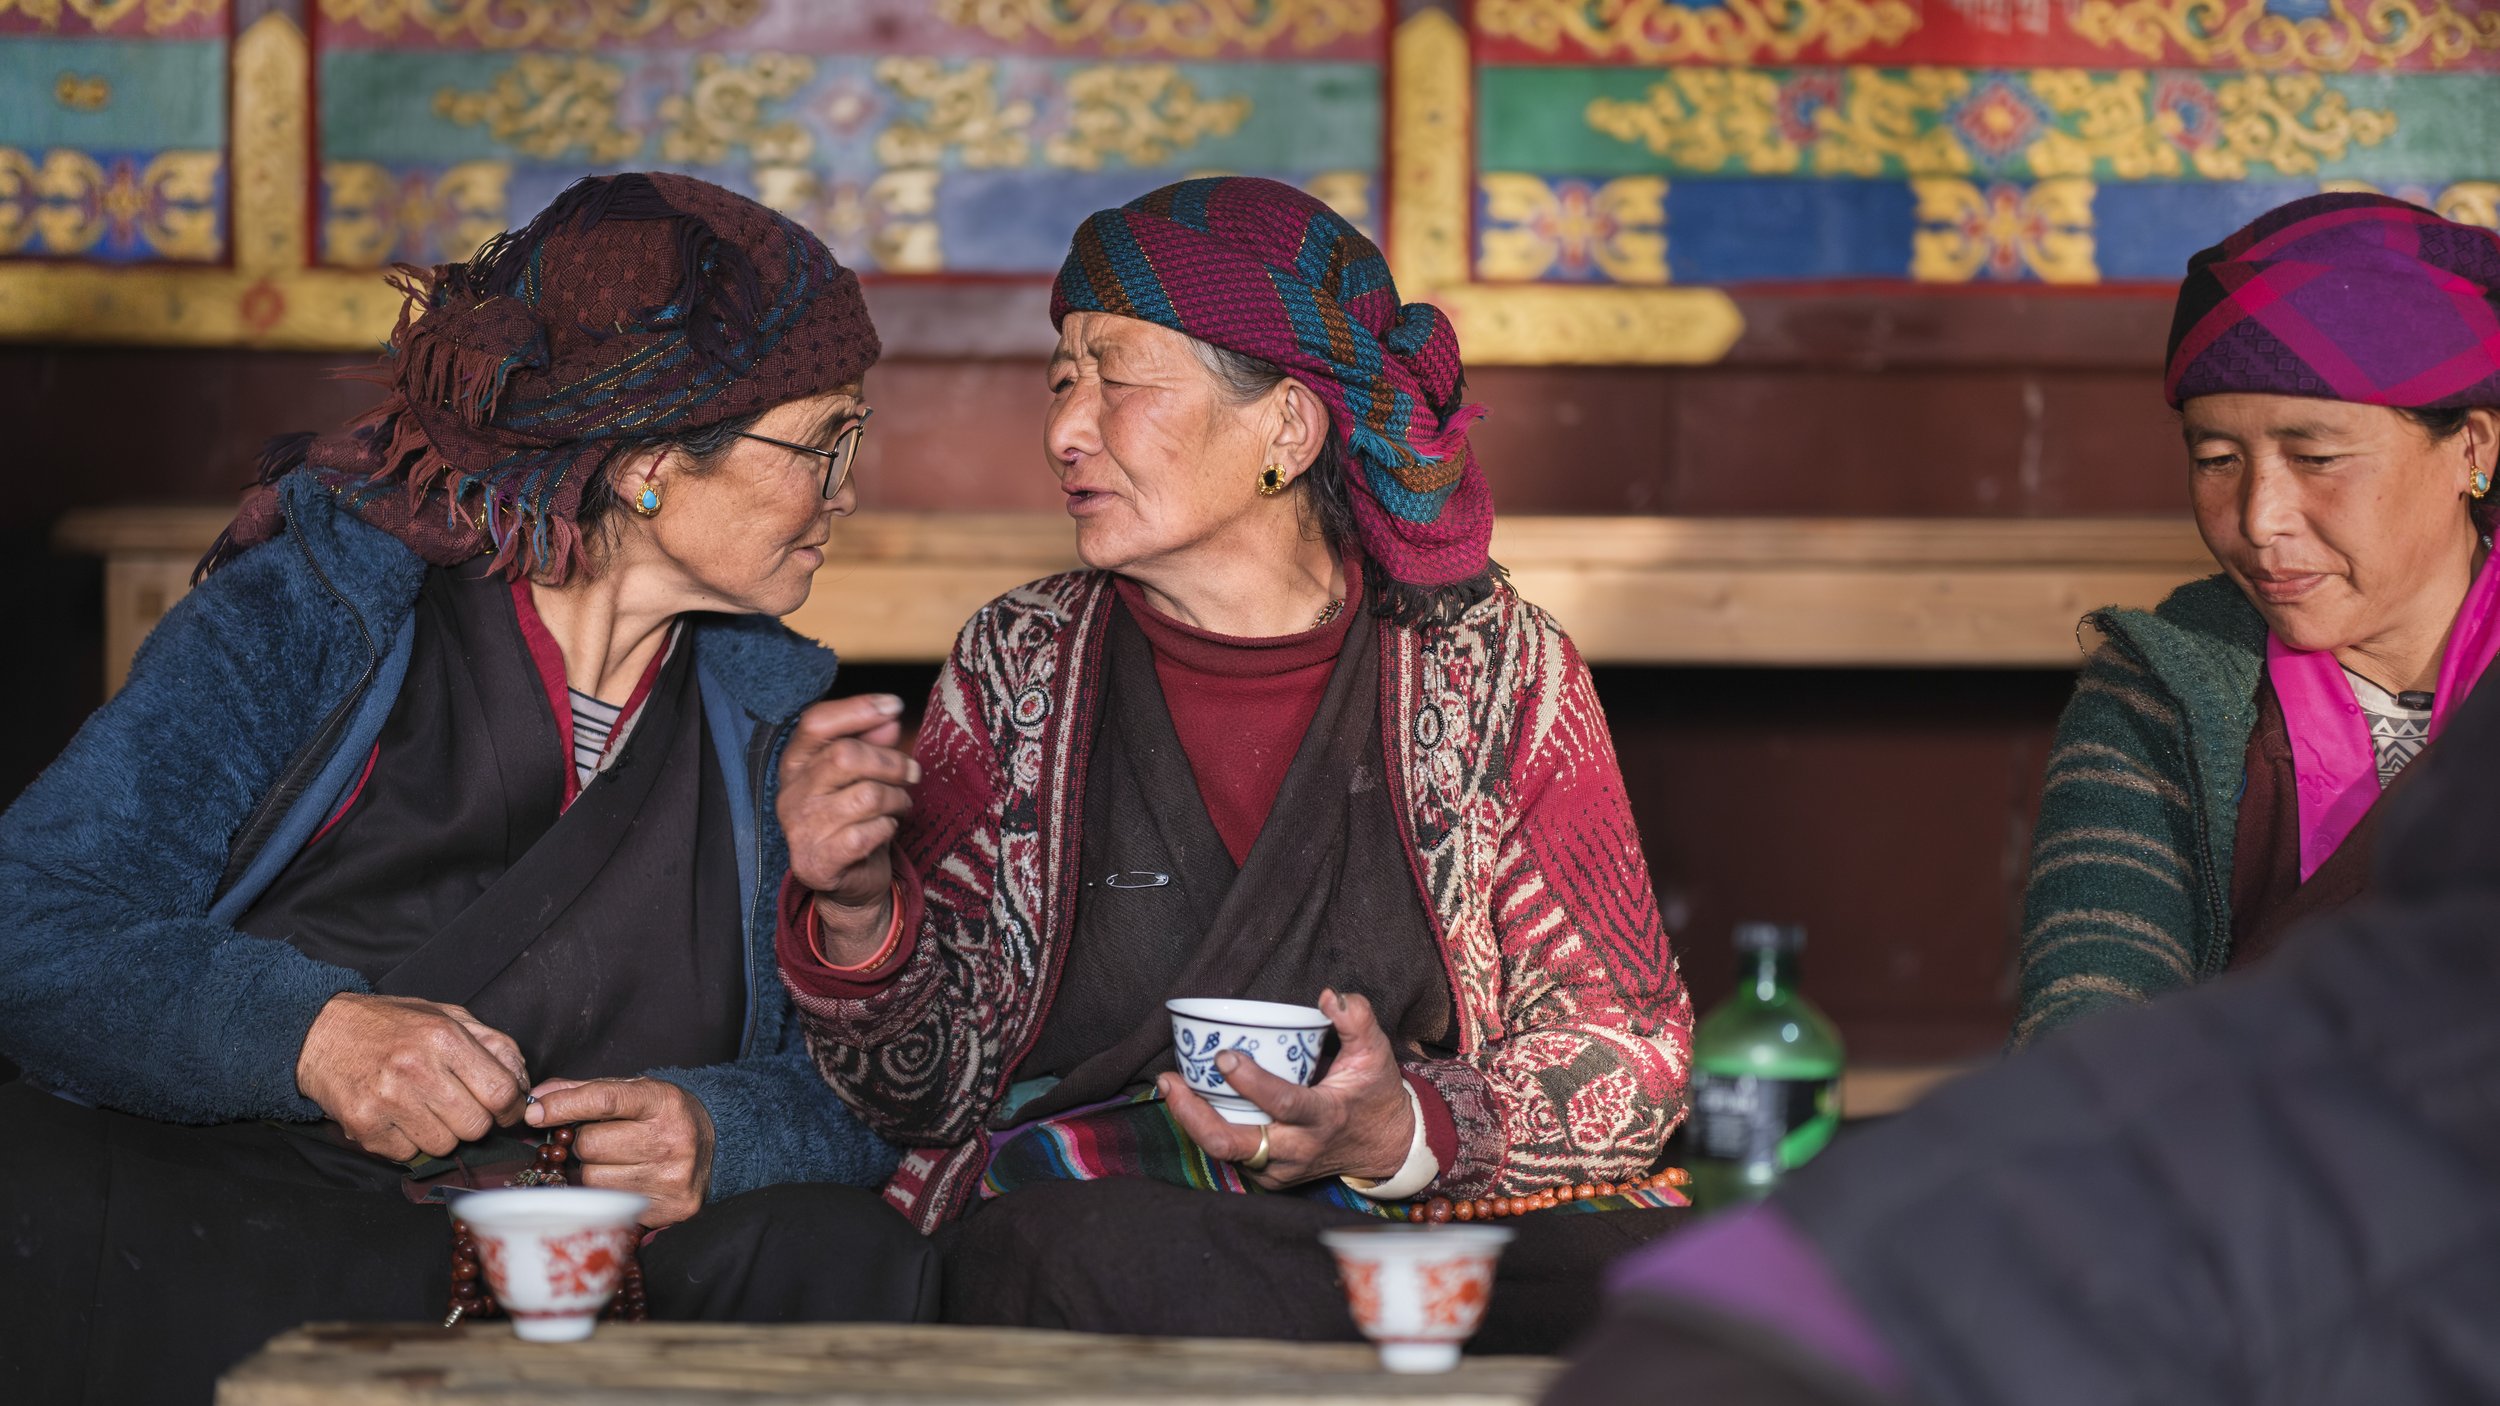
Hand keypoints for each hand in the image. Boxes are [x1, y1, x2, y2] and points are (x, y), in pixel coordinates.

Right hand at [295, 992, 529, 1161]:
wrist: (321, 1032)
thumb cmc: (391, 1025)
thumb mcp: (447, 1016)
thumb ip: (492, 1044)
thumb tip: (523, 1082)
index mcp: (445, 1037)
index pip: (501, 1092)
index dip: (511, 1108)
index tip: (507, 1110)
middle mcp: (417, 1069)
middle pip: (476, 1126)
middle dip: (474, 1121)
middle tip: (457, 1106)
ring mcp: (388, 1099)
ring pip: (444, 1146)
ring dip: (441, 1134)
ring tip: (423, 1107)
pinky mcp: (364, 1124)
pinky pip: (408, 1155)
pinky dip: (408, 1142)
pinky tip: (397, 1116)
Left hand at [526, 1077, 715, 1228]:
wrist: (718, 1145)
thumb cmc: (664, 1116)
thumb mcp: (634, 1091)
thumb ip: (584, 1091)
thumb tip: (537, 1098)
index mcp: (662, 1101)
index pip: (604, 1100)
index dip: (563, 1106)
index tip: (535, 1113)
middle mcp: (670, 1139)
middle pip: (590, 1145)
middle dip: (582, 1144)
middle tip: (599, 1141)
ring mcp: (671, 1177)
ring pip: (594, 1180)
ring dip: (592, 1171)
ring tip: (615, 1162)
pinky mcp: (670, 1208)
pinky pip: (611, 1204)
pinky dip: (608, 1193)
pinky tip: (626, 1181)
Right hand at [778, 693, 919, 963]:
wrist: (848, 883)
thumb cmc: (854, 819)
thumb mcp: (861, 776)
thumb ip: (871, 744)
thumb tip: (889, 718)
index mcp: (796, 765)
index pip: (815, 722)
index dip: (857, 709)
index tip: (893, 706)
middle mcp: (791, 794)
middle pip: (846, 755)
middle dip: (891, 762)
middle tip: (912, 773)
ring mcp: (800, 829)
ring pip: (866, 796)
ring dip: (896, 798)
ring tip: (901, 805)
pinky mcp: (817, 861)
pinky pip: (868, 832)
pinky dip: (887, 828)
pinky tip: (886, 829)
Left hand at [1158, 990, 1414, 1188]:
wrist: (1384, 1146)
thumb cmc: (1373, 1094)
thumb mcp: (1375, 1053)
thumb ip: (1356, 1018)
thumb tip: (1328, 995)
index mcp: (1324, 1117)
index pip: (1283, 1104)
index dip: (1251, 1083)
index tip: (1225, 1057)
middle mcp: (1298, 1149)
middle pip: (1234, 1143)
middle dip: (1194, 1115)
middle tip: (1171, 1080)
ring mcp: (1281, 1169)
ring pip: (1225, 1153)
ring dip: (1192, 1121)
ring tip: (1172, 1086)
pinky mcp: (1270, 1177)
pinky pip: (1231, 1157)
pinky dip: (1208, 1130)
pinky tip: (1192, 1103)